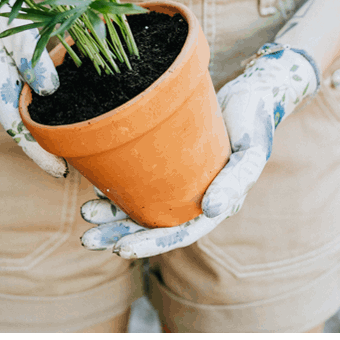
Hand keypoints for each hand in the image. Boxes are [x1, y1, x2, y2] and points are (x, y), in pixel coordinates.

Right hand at [0, 0, 67, 177]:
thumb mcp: (16, 21)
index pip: (15, 126)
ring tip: (49, 70)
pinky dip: (17, 85)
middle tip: (70, 112)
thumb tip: (49, 90)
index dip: (38, 151)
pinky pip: (0, 90)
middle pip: (16, 114)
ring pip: (9, 101)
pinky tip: (26, 65)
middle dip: (42, 118)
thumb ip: (32, 57)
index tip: (61, 171)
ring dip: (29, 96)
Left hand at [80, 43, 320, 257]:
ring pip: (142, 204)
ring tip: (87, 212)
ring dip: (113, 213)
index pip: (179, 235)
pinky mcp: (170, 160)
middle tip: (88, 238)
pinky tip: (98, 182)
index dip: (149, 244)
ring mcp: (181, 180)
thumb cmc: (253, 119)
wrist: (249, 92)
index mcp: (216, 205)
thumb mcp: (250, 150)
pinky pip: (141, 179)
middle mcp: (195, 198)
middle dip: (119, 233)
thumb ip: (235, 181)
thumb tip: (212, 210)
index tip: (120, 248)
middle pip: (153, 225)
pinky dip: (120, 184)